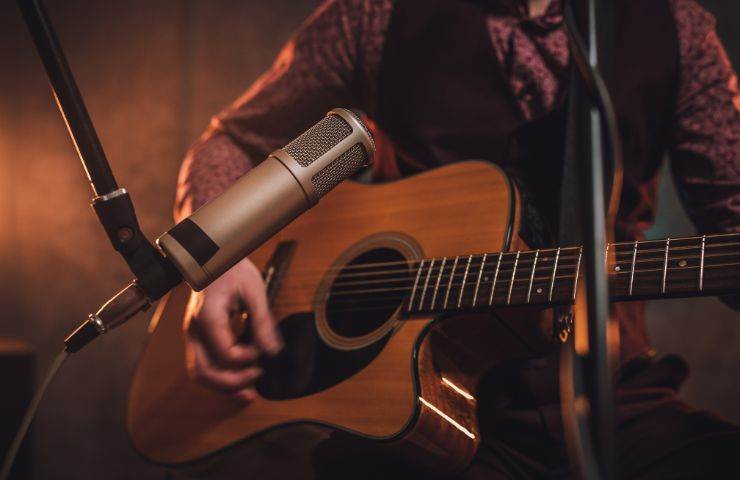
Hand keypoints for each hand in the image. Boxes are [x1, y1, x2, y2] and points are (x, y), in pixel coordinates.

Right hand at [184, 257, 282, 402]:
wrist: (210, 256)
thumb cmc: (231, 268)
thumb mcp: (254, 289)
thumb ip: (263, 321)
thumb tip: (273, 350)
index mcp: (208, 318)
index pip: (225, 354)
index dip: (248, 359)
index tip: (264, 352)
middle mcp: (193, 330)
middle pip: (204, 372)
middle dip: (232, 384)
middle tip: (257, 379)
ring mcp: (192, 335)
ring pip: (200, 373)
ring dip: (223, 386)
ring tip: (248, 393)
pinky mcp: (197, 337)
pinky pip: (203, 364)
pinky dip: (219, 376)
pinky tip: (239, 380)